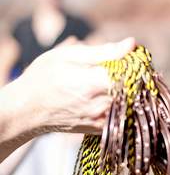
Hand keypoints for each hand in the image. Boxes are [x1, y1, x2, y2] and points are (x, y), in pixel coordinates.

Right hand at [21, 37, 135, 133]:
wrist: (27, 109)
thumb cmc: (44, 77)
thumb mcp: (69, 55)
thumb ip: (104, 52)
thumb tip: (132, 44)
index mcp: (93, 82)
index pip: (132, 72)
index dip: (136, 63)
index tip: (133, 56)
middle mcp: (100, 104)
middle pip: (134, 89)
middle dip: (135, 77)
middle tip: (128, 67)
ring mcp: (100, 120)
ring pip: (131, 104)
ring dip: (131, 91)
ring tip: (117, 81)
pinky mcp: (99, 130)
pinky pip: (122, 117)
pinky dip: (123, 105)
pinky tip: (112, 96)